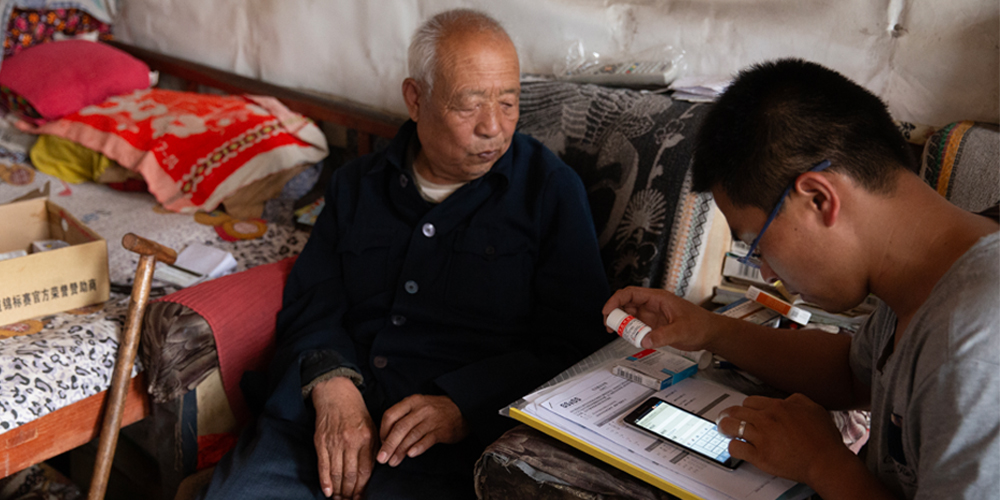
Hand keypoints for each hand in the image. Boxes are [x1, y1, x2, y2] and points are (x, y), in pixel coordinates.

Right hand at [312, 376, 376, 498]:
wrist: (336, 395)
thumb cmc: (356, 413)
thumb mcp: (372, 427)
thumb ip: (374, 448)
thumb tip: (374, 471)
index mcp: (366, 438)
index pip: (365, 471)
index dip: (363, 487)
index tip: (361, 497)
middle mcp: (351, 442)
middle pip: (350, 475)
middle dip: (350, 492)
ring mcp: (334, 442)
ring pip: (337, 473)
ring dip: (338, 490)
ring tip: (339, 499)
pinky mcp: (321, 442)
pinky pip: (323, 465)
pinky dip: (325, 481)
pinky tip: (327, 492)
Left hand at [376, 394, 469, 466]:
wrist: (462, 409)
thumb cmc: (435, 411)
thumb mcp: (418, 408)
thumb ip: (403, 418)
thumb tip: (385, 439)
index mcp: (411, 402)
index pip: (390, 415)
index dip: (382, 431)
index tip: (381, 444)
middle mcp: (420, 409)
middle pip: (399, 427)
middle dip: (388, 445)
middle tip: (381, 459)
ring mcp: (432, 419)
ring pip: (411, 435)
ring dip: (400, 450)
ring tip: (393, 462)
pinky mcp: (442, 430)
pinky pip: (427, 439)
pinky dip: (418, 447)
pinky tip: (410, 455)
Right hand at [602, 286, 718, 349]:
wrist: (709, 333)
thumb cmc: (700, 325)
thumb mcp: (681, 330)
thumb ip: (662, 335)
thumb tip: (643, 340)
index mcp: (658, 298)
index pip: (630, 293)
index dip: (615, 300)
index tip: (607, 311)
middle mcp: (652, 304)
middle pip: (626, 303)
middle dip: (614, 313)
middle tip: (609, 325)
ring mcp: (652, 315)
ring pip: (629, 315)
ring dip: (621, 322)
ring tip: (616, 332)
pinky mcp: (654, 325)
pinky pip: (636, 325)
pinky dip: (629, 330)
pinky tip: (628, 337)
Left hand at [717, 394, 853, 484]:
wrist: (826, 461)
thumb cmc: (823, 439)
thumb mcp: (813, 408)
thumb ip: (796, 400)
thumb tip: (785, 400)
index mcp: (778, 406)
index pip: (750, 401)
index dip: (745, 407)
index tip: (743, 412)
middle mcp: (767, 419)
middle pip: (736, 411)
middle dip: (727, 414)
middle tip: (725, 418)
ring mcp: (762, 437)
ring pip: (730, 426)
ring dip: (724, 427)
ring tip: (723, 429)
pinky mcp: (760, 456)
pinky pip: (736, 448)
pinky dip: (733, 447)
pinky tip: (736, 446)